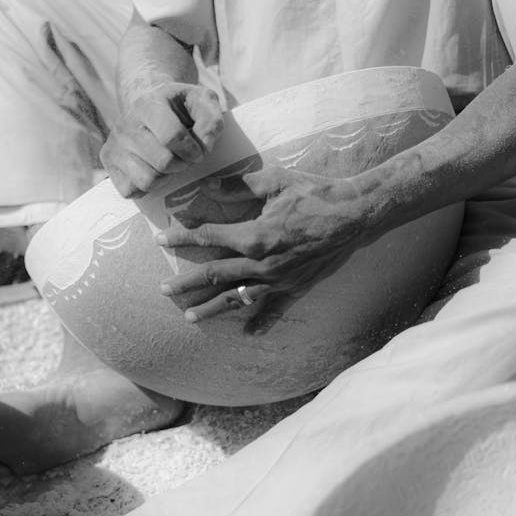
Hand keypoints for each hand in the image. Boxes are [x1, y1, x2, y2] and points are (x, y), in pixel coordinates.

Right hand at [100, 82, 223, 196]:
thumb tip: (204, 145)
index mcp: (147, 104)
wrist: (148, 106)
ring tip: (170, 164)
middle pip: (162, 162)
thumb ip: (211, 119)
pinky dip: (148, 187)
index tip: (200, 151)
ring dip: (166, 177)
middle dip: (182, 165)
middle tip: (186, 158)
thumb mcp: (202, 101)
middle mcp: (125, 125)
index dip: (192, 150)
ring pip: (147, 180)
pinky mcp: (108, 163)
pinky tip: (154, 170)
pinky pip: (131, 191)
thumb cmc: (180, 107)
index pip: (171, 136)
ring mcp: (114, 145)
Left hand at [156, 164, 377, 328]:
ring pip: (236, 298)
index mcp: (253, 236)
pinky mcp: (296, 287)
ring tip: (188, 316)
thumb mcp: (274, 181)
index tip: (160, 238)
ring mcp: (278, 279)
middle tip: (163, 289)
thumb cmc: (314, 192)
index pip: (207, 237)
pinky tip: (248, 334)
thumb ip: (238, 186)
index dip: (181, 237)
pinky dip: (261, 322)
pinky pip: (274, 309)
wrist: (355, 214)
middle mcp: (261, 263)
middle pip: (215, 275)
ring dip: (211, 308)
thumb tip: (207, 187)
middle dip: (186, 282)